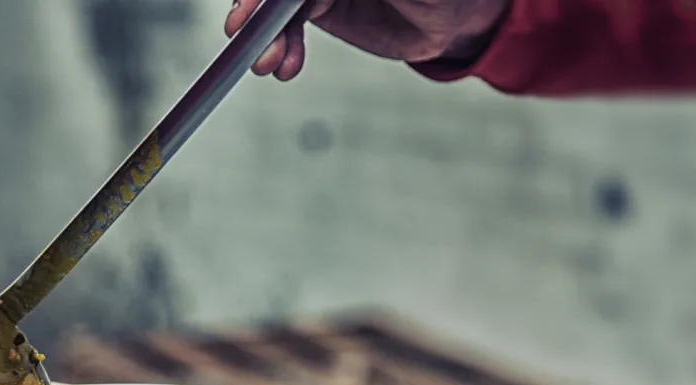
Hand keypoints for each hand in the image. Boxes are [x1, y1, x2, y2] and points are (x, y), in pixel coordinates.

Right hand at [227, 0, 509, 80]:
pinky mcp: (319, 5)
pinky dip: (282, 47)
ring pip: (277, 4)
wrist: (453, 21)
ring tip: (268, 65)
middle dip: (257, 7)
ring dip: (265, 35)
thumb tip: (314, 1)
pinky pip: (288, 24)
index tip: (252, 7)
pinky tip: (286, 67)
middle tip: (242, 32)